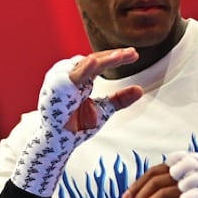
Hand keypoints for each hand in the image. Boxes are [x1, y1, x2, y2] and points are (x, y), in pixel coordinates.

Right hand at [11, 48, 141, 196]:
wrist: (60, 144)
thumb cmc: (76, 126)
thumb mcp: (103, 110)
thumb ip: (120, 99)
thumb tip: (140, 89)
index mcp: (80, 79)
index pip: (99, 63)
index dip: (116, 59)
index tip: (135, 55)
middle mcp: (70, 76)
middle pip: (94, 60)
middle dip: (113, 57)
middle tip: (132, 54)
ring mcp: (62, 80)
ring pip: (85, 64)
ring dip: (102, 60)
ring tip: (119, 56)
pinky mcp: (57, 89)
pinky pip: (72, 76)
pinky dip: (84, 69)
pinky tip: (95, 61)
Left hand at [125, 151, 197, 197]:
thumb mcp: (196, 180)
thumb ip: (176, 179)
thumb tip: (148, 190)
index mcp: (189, 159)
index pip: (157, 170)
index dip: (139, 184)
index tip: (128, 196)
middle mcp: (192, 167)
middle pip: (156, 181)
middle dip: (139, 197)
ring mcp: (196, 182)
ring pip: (161, 194)